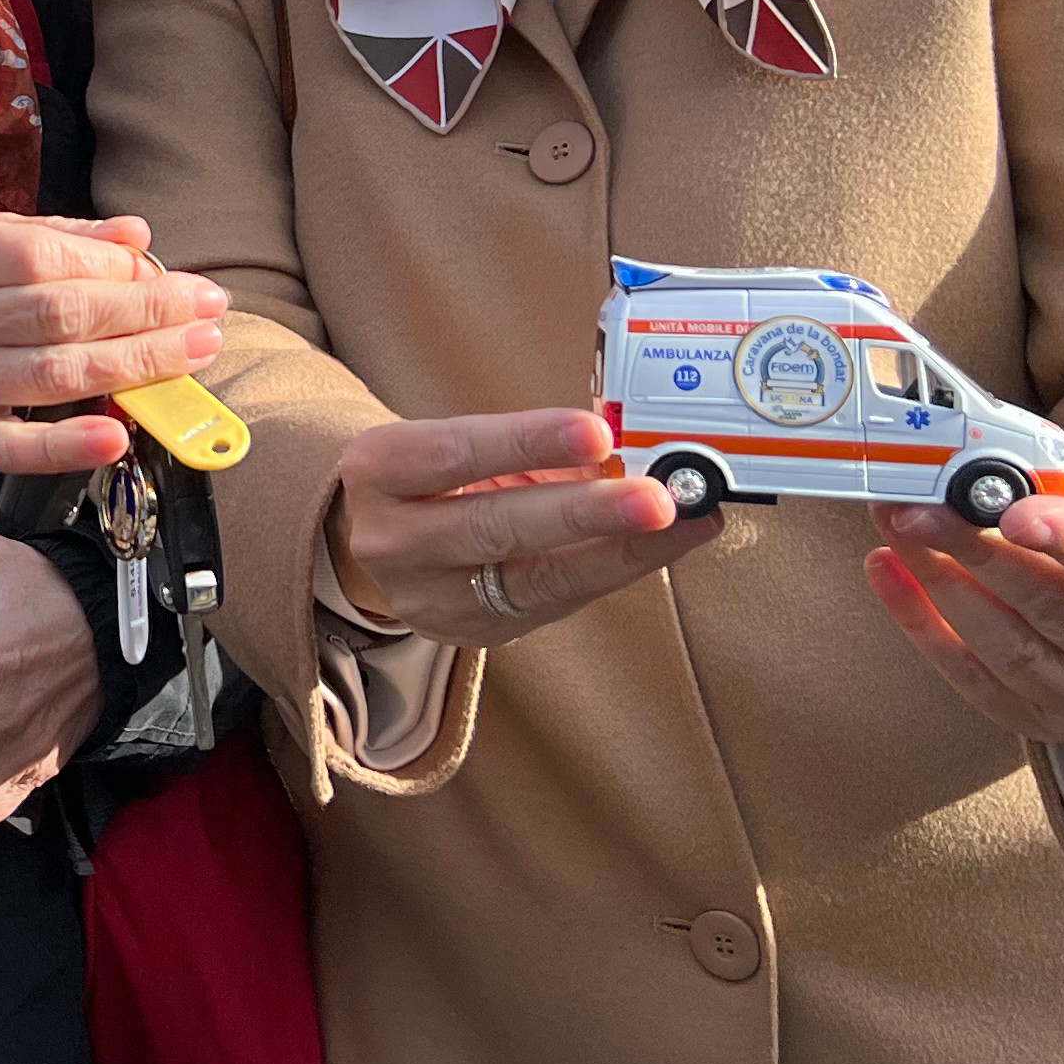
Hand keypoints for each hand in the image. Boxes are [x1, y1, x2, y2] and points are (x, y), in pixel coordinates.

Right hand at [0, 215, 226, 481]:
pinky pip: (14, 448)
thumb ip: (58, 235)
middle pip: (54, 315)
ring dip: (134, 365)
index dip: (111, 267)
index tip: (170, 274)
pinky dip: (67, 446)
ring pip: (50, 375)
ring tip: (192, 352)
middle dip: (143, 312)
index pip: (37, 256)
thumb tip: (134, 237)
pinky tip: (115, 435)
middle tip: (204, 310)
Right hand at [327, 406, 712, 644]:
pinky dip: (612, 569)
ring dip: (619, 550)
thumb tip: (627, 445)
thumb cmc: (435, 476)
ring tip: (683, 523)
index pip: (454, 453)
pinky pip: (555, 600)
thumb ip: (527, 447)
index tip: (596, 433)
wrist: (383, 537)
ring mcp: (430, 596)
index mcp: (380, 469)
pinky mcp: (474, 630)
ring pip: (534, 577)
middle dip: (585, 512)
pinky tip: (660, 548)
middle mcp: (392, 539)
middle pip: (493, 526)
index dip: (526, 443)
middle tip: (656, 497)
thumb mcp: (455, 444)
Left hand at [864, 479, 1063, 740]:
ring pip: (1008, 649)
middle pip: (1059, 613)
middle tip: (920, 507)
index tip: (1017, 511)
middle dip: (980, 553)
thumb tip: (983, 473)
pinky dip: (920, 623)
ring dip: (939, 582)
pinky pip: (971, 678)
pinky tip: (886, 570)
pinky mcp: (1043, 727)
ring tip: (896, 525)